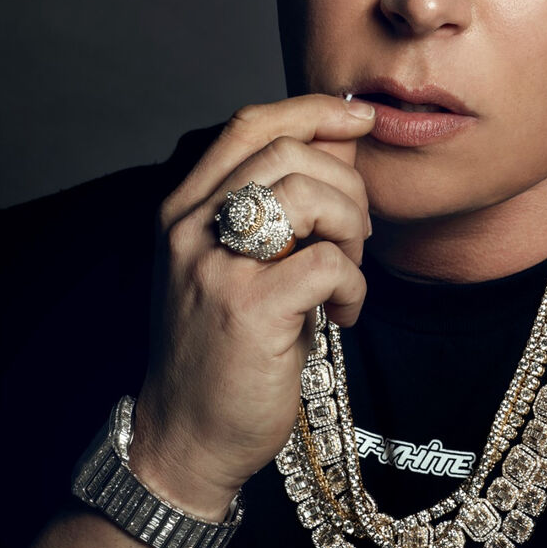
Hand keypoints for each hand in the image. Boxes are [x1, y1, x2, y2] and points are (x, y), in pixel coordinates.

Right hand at [128, 94, 375, 518]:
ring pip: (309, 196)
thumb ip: (283, 201)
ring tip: (347, 270)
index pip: (250, 126)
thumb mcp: (243, 262)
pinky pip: (327, 263)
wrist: (188, 438)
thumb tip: (342, 141)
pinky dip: (353, 285)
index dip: (312, 110)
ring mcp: (216, 266)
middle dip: (346, 183)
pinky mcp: (249, 309)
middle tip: (358, 231)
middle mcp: (191, 227)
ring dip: (351, 229)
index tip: (361, 117)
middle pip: (288, 152)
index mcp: (185, 208)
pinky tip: (342, 315)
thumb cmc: (225, 345)